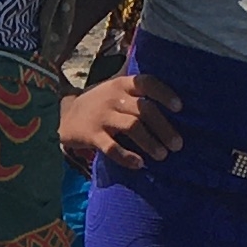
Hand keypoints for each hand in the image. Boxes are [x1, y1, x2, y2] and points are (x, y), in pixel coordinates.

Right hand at [63, 74, 180, 170]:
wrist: (68, 116)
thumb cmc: (103, 104)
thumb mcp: (117, 91)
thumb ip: (138, 93)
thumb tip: (178, 105)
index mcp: (122, 84)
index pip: (146, 82)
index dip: (164, 93)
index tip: (179, 107)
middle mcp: (113, 97)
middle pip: (144, 109)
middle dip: (164, 128)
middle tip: (177, 145)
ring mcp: (101, 116)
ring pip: (132, 127)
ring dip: (151, 142)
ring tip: (162, 155)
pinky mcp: (91, 135)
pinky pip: (112, 147)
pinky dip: (127, 156)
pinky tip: (139, 164)